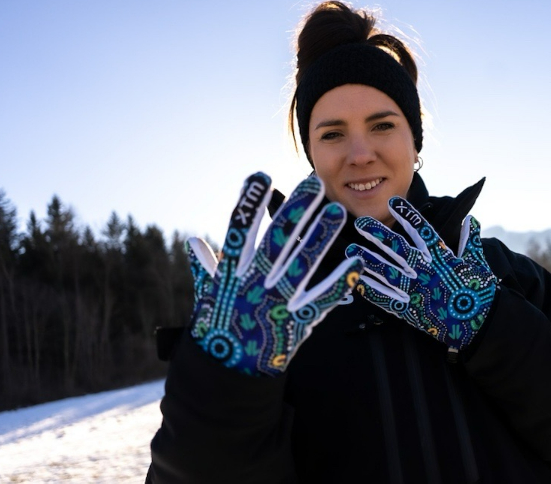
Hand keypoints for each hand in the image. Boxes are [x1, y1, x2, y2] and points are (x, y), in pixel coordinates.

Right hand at [187, 172, 362, 375]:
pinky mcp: (296, 323)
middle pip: (277, 241)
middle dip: (297, 211)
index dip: (248, 204)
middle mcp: (253, 285)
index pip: (238, 232)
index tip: (259, 175)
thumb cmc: (217, 330)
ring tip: (338, 210)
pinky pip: (323, 299)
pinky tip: (356, 261)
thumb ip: (205, 268)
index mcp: (230, 275)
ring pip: (302, 264)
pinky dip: (341, 281)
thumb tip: (193, 241)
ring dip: (321, 237)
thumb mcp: (207, 297)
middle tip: (315, 183)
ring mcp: (276, 304)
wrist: (227, 375)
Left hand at [345, 197, 497, 350]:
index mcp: (442, 256)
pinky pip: (386, 298)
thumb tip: (470, 219)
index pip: (422, 231)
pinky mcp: (410, 310)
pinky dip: (371, 290)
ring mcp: (416, 291)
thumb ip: (471, 240)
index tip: (393, 202)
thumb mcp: (478, 262)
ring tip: (351, 249)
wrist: (481, 324)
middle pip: (398, 249)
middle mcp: (426, 270)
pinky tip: (356, 281)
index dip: (407, 215)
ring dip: (368, 260)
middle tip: (360, 223)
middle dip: (378, 234)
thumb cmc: (479, 292)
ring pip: (387, 271)